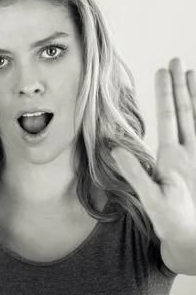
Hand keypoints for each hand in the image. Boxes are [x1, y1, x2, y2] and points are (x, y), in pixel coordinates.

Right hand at [111, 58, 195, 244]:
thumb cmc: (173, 222)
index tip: (164, 71)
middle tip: (178, 61)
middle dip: (182, 84)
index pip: (170, 117)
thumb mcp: (151, 200)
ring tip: (195, 74)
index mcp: (174, 157)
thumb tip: (115, 150)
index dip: (166, 92)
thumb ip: (136, 174)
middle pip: (187, 111)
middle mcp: (190, 153)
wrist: (194, 242)